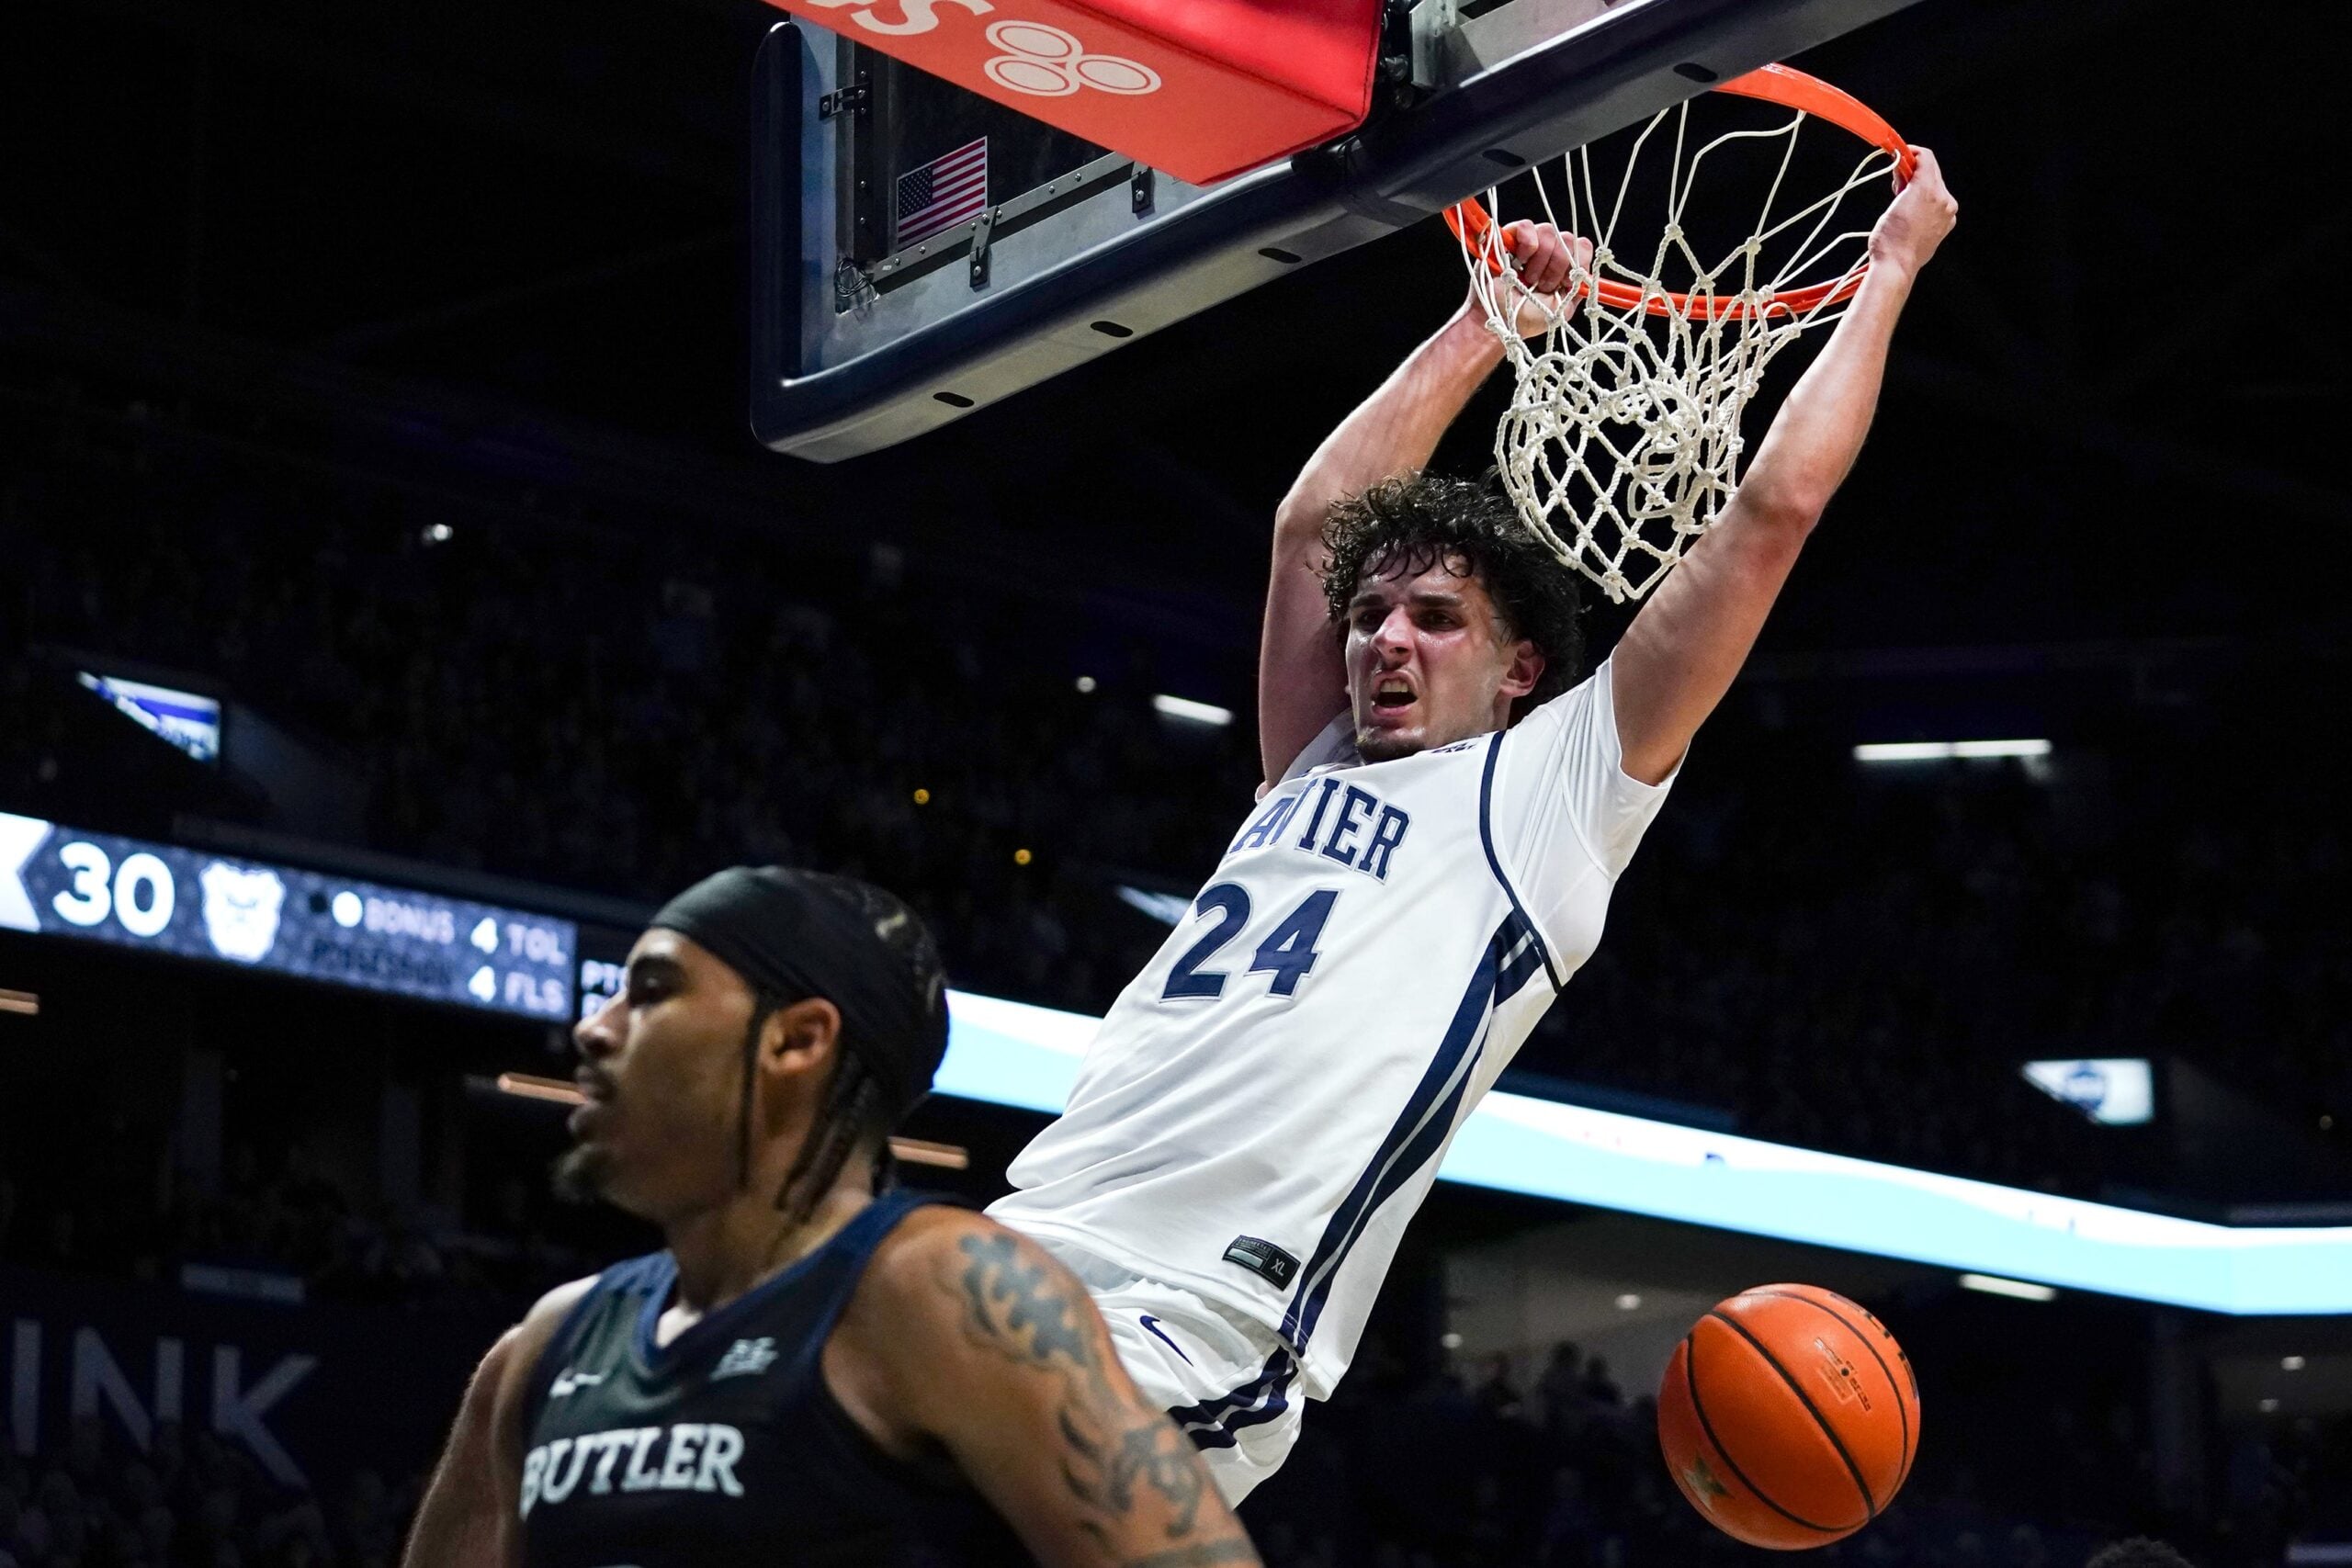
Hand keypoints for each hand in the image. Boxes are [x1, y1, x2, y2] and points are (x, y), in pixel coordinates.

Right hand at [1465, 220, 1593, 337]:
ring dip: (1540, 260)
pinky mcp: (1509, 238)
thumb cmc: (1527, 318)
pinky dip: (1527, 244)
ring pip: (1549, 231)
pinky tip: (1520, 262)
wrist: (1501, 322)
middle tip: (1543, 285)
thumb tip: (1586, 271)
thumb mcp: (1563, 309)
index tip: (1565, 283)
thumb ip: (1578, 289)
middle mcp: (1548, 251)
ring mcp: (1529, 243)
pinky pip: (1526, 226)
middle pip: (1567, 238)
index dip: (1578, 262)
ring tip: (1528, 279)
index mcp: (1563, 265)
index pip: (1582, 246)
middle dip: (1557, 265)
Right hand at [1867, 146, 1956, 277]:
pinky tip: (1913, 212)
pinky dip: (1927, 202)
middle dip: (1915, 171)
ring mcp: (1948, 212)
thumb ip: (1903, 184)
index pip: (1926, 157)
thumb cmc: (1888, 238)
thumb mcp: (1892, 204)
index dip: (1911, 153)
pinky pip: (1939, 204)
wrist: (1896, 265)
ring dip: (1921, 187)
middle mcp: (1944, 198)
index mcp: (1928, 189)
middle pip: (1932, 172)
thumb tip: (1904, 171)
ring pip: (1936, 187)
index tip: (1900, 155)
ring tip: (1903, 200)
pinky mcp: (1947, 224)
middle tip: (1897, 180)